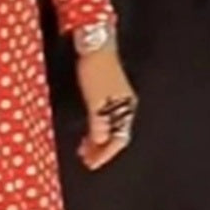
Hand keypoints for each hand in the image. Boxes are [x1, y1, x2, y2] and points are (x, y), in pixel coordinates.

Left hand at [76, 48, 137, 170]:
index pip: (119, 139)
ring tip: (83, 149)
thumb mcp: (95, 99)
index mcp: (126, 108)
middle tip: (86, 159)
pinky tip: (87, 131)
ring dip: (98, 141)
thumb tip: (100, 142)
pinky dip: (96, 128)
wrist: (94, 44)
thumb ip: (98, 122)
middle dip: (101, 150)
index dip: (105, 154)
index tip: (91, 164)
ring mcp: (118, 99)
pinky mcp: (109, 92)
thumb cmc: (95, 70)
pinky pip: (105, 118)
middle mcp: (126, 106)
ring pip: (110, 127)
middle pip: (116, 135)